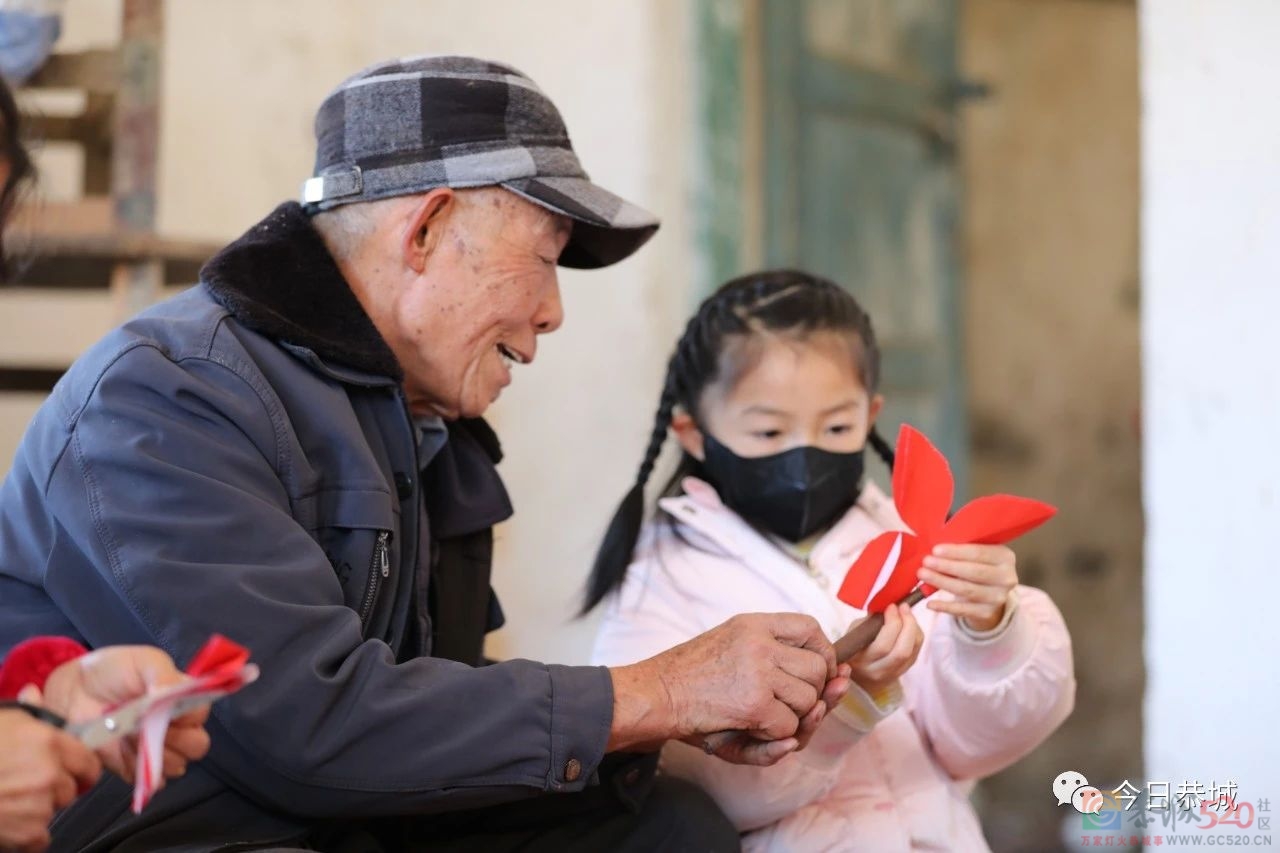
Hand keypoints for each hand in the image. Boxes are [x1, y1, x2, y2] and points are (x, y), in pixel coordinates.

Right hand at [0, 709, 101, 852]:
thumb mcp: (2, 719)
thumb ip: (28, 710)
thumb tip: (35, 693)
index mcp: (49, 743)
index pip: (89, 761)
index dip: (81, 767)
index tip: (75, 772)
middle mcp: (50, 774)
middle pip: (71, 789)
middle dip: (55, 788)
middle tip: (27, 785)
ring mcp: (39, 805)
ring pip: (53, 812)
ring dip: (37, 810)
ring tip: (9, 799)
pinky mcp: (26, 833)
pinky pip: (40, 839)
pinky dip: (26, 836)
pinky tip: (8, 820)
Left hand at [21, 646, 210, 785]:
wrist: (75, 689)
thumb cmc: (112, 669)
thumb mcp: (144, 661)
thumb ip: (163, 675)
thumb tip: (171, 694)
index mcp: (183, 699)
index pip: (201, 715)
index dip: (187, 715)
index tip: (164, 707)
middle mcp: (175, 726)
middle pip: (196, 746)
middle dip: (176, 739)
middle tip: (147, 725)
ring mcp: (155, 749)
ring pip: (176, 766)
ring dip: (154, 754)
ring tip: (129, 735)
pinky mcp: (133, 768)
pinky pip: (148, 781)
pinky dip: (137, 770)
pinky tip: (121, 751)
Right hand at [609, 613, 838, 764]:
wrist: (655, 695)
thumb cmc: (692, 679)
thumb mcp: (733, 649)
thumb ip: (780, 657)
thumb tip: (841, 677)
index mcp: (754, 624)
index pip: (811, 628)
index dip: (822, 654)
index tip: (815, 674)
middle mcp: (760, 642)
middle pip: (819, 669)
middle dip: (812, 695)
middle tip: (786, 707)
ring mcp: (759, 671)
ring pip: (809, 700)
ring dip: (792, 719)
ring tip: (761, 718)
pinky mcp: (755, 703)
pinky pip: (789, 726)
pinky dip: (774, 737)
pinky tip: (748, 729)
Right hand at [846, 602, 922, 692]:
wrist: (860, 672)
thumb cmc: (856, 646)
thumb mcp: (855, 631)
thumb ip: (870, 620)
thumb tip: (888, 605)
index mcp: (861, 660)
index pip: (883, 645)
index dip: (892, 623)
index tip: (892, 606)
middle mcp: (878, 671)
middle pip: (902, 651)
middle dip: (908, 624)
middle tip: (904, 607)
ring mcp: (893, 674)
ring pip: (912, 651)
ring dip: (914, 628)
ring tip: (906, 613)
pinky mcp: (904, 671)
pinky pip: (916, 651)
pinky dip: (916, 634)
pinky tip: (909, 624)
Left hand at [919, 543, 1017, 631]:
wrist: (990, 593)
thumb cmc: (978, 566)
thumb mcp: (977, 554)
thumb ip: (962, 550)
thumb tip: (934, 550)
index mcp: (1005, 557)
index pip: (979, 553)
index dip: (956, 552)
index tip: (935, 550)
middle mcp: (1006, 578)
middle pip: (973, 572)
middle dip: (947, 566)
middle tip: (926, 561)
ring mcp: (998, 598)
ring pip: (967, 590)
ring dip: (942, 582)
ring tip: (923, 575)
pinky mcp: (987, 613)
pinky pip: (963, 610)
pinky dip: (945, 607)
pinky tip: (929, 603)